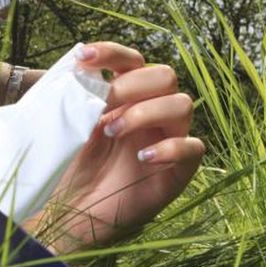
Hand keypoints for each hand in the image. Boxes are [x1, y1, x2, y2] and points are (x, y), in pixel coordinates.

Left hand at [36, 42, 204, 253]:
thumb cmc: (71, 169)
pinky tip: (141, 158)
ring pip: (182, 104)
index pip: (132, 60)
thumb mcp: (71, 128)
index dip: (111, 52)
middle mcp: (152, 114)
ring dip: (144, 113)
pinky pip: (194, 148)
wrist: (72, 214)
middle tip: (102, 106)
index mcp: (127, 98)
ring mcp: (168, 140)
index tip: (83, 58)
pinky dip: (170, 147)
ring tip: (111, 132)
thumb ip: (79, 98)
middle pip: (165, 75)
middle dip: (131, 85)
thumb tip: (79, 70)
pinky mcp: (178, 172)